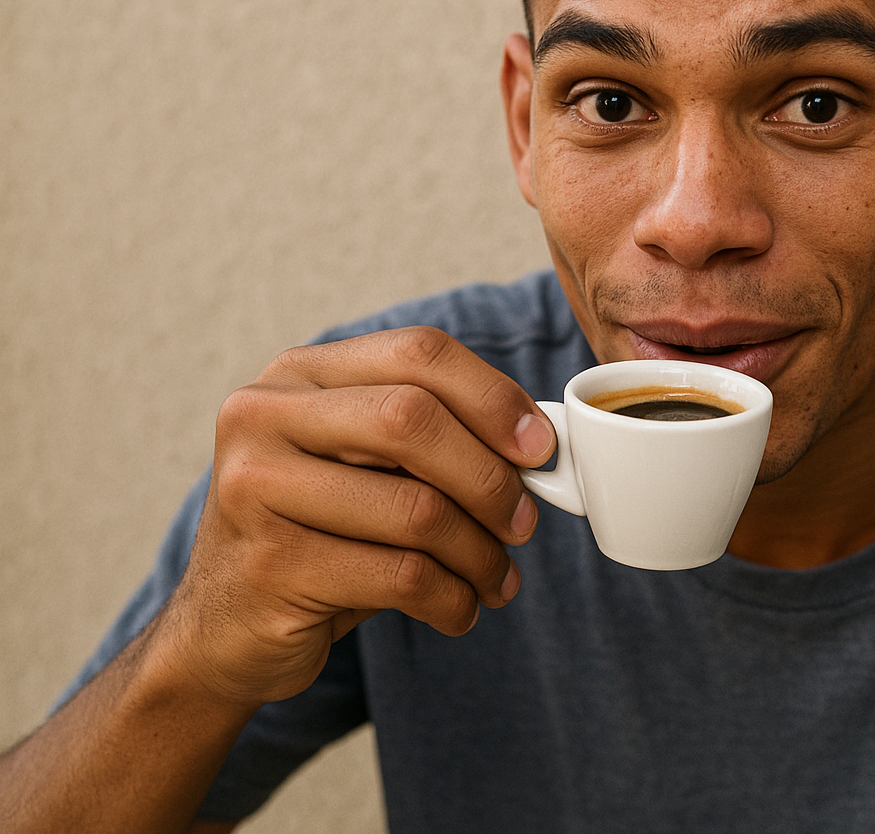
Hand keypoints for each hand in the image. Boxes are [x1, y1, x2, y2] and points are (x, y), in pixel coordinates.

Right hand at [161, 326, 551, 707]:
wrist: (224, 630)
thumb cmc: (319, 536)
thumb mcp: (364, 467)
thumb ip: (431, 438)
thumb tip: (540, 445)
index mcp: (299, 374)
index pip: (418, 353)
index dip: (494, 397)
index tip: (540, 447)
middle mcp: (264, 416)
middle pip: (415, 420)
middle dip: (491, 477)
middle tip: (524, 522)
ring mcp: (256, 489)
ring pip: (417, 510)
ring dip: (480, 553)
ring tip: (496, 577)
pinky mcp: (269, 565)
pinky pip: (400, 576)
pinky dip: (452, 599)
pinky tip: (461, 609)